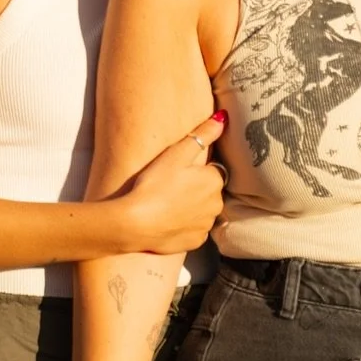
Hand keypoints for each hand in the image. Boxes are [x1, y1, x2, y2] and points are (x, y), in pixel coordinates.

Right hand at [121, 112, 226, 252]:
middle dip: (196, 189)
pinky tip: (169, 221)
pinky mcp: (196, 242)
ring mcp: (206, 225)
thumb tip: (224, 118)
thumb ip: (202, 135)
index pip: (212, 171)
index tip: (178, 173)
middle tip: (170, 187)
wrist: (136, 224)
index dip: (196, 171)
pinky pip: (195, 230)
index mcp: (214, 180)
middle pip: (209, 192)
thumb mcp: (176, 153)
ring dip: (192, 208)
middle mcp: (216, 204)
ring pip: (203, 212)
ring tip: (168, 204)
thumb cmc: (154, 184)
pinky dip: (185, 226)